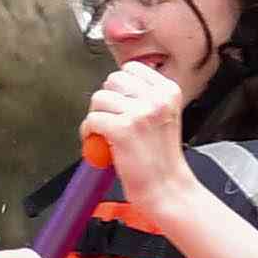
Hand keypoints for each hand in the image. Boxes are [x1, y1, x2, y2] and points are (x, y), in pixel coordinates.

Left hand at [85, 62, 190, 205]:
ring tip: (104, 133)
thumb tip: (116, 85)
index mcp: (169, 91)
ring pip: (99, 99)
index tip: (119, 102)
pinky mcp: (123, 130)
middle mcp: (156, 99)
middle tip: (111, 119)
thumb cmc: (162, 158)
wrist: (167, 189)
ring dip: (96, 116)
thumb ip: (146, 96)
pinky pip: (92, 120)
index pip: (132, 68)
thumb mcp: (164, 115)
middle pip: (113, 80)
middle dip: (107, 100)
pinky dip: (89, 132)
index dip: (120, 86)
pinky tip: (99, 144)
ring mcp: (140, 113)